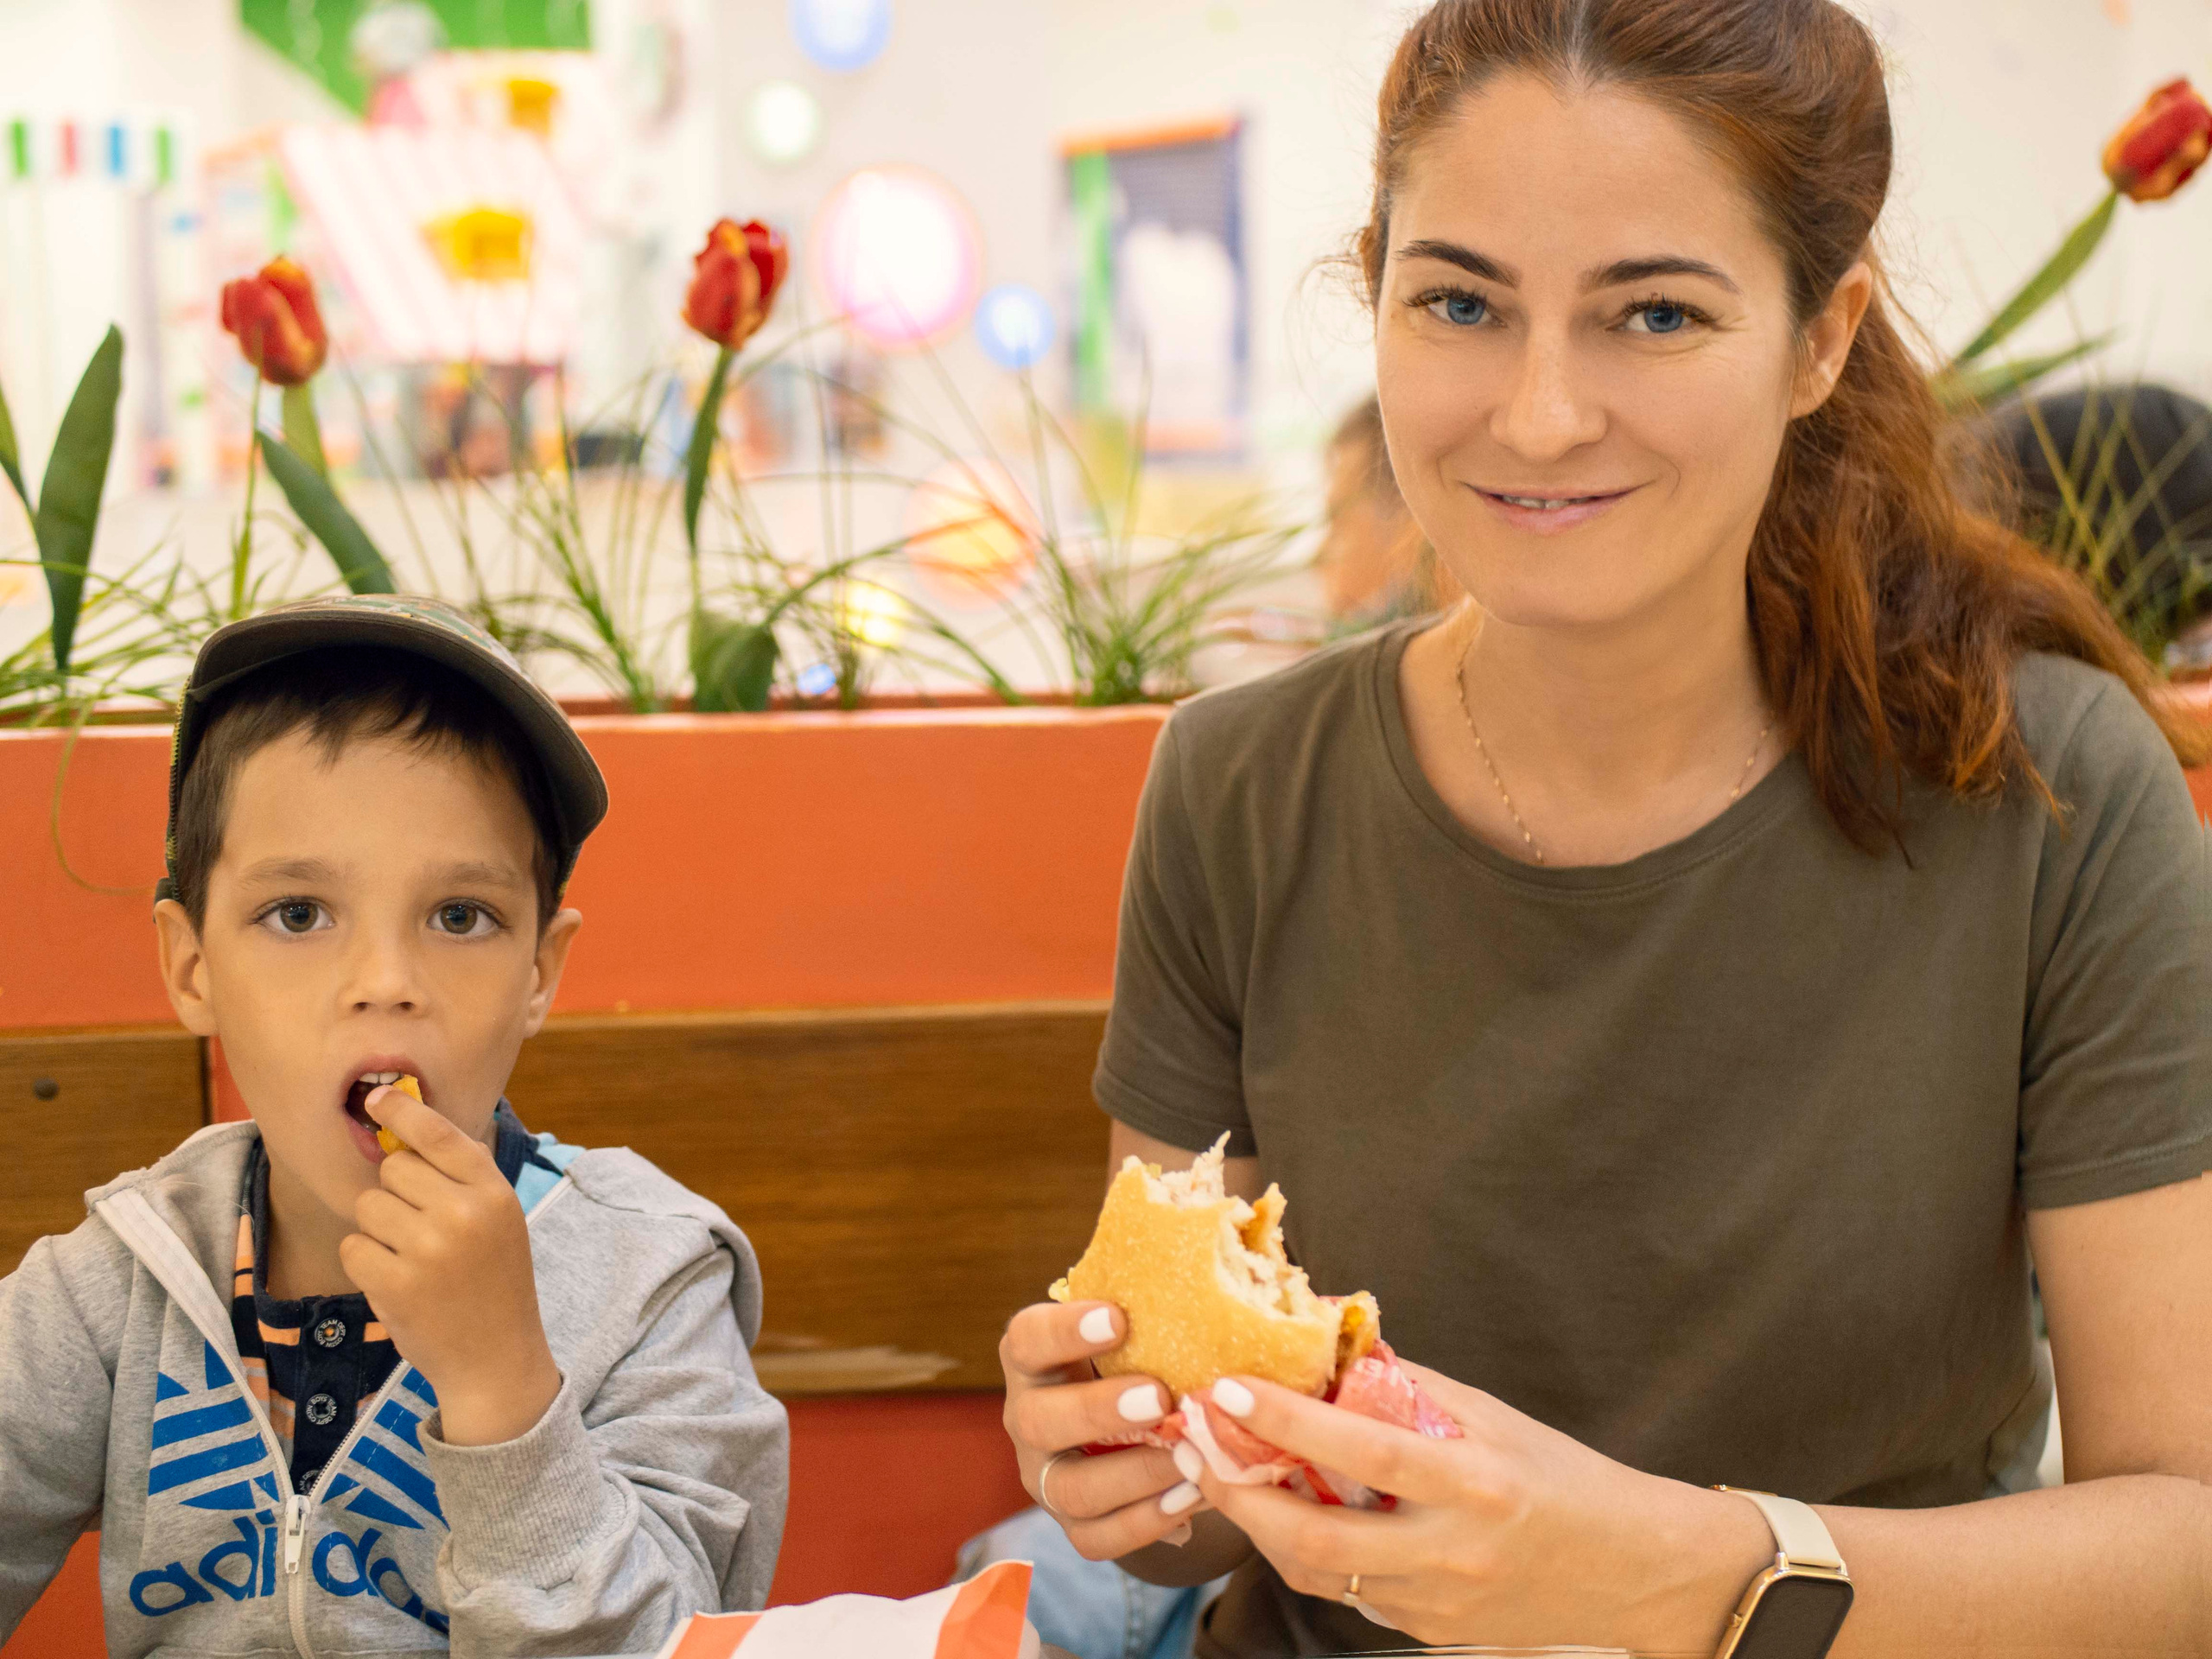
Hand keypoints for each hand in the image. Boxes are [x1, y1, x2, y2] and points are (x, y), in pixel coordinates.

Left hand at [340, 1084, 560, 1446]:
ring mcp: (428, 1250)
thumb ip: (463, 1175)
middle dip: (394, 1191)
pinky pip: (352, 1247)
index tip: (374, 1098)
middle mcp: (463, 1214)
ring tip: (410, 1257)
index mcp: (493, 1192)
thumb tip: (406, 1129)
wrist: (495, 1358)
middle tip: (418, 1226)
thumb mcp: (500, 1219)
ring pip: (368, 1206)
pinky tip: (395, 1280)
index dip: (400, 1111)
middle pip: (393, 1168)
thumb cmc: (493, 1281)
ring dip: (378, 1229)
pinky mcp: (394, 1284)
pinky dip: (365, 1262)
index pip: (438, 1134)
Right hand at [999, 1300, 1205, 1558]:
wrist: (1136, 1423)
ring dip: (1132, 1476)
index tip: (1119, 1316)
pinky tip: (1191, 1500)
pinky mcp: (1072, 1524)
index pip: (1029, 1338)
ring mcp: (1045, 1476)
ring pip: (1068, 1489)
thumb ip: (1165, 1305)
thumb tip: (1244, 1268)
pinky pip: (1097, 1538)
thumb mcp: (1140, 1326)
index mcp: (1034, 1357)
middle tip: (1158, 1397)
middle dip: (1098, 1410)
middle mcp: (1028, 1416)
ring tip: (1189, 1460)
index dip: (1066, 1329)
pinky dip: (1147, 1524)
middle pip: (1038, 1420)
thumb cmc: (1143, 1354)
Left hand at [1190, 1363, 1771, 1652]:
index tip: (1228, 1389)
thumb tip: (1337, 1348)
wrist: (1632, 1573)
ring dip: (1258, 1524)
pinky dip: (1304, 1550)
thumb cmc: (1564, 1480)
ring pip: (1317, 1572)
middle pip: (1314, 1539)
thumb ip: (1413, 1388)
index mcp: (1474, 1484)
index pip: (1362, 1449)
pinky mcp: (1425, 1629)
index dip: (1287, 1421)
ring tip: (1220, 1471)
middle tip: (1194, 1445)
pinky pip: (1346, 1591)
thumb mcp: (1495, 1417)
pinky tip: (1281, 1512)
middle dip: (1239, 1494)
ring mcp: (1434, 1602)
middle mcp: (1450, 1550)